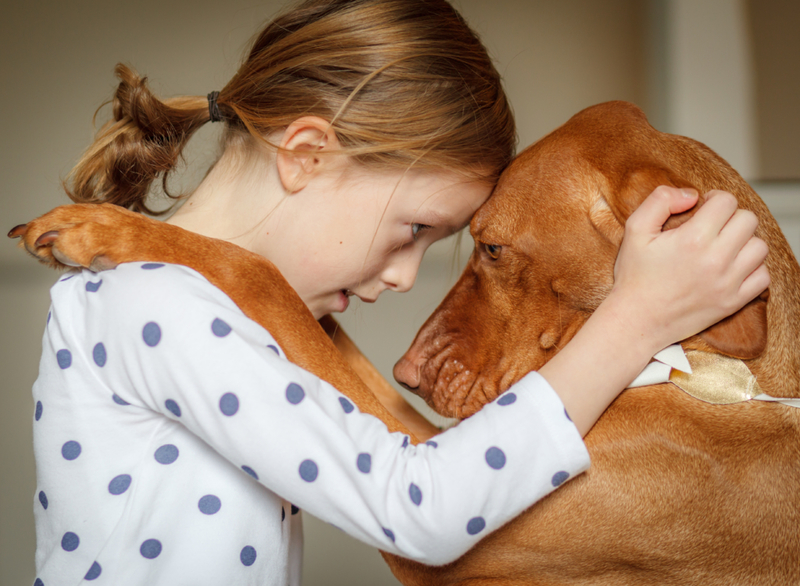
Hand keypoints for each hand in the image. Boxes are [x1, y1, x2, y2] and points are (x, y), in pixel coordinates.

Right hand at [610, 186, 769, 354]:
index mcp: (693, 239)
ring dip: (744, 241)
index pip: (726, 202)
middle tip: (713, 227)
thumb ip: (661, 200)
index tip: (703, 208)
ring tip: (723, 246)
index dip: (714, 199)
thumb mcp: (635, 230)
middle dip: (730, 218)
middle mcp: (715, 260)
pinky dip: (752, 268)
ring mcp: (728, 283)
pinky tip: (731, 267)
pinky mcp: (733, 302)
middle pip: (748, 220)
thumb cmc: (634, 276)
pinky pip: (763, 276)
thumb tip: (692, 194)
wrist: (637, 320)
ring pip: (759, 247)